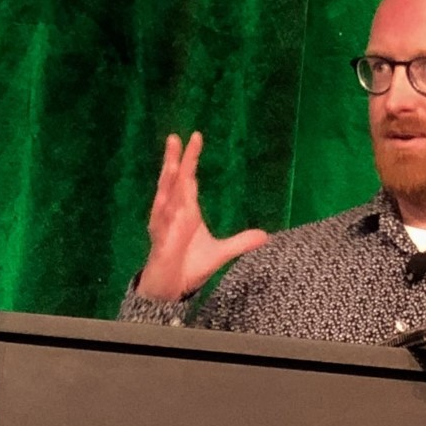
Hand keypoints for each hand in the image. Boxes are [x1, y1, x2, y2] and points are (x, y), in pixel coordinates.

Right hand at [138, 132, 268, 301]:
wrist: (172, 288)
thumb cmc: (189, 266)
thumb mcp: (221, 253)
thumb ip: (241, 242)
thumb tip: (265, 236)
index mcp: (187, 211)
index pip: (189, 179)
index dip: (191, 159)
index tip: (196, 137)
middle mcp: (174, 214)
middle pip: (174, 181)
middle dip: (175, 160)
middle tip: (176, 137)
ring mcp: (165, 227)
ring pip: (164, 198)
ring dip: (166, 181)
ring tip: (171, 163)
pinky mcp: (160, 244)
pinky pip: (160, 225)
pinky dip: (162, 213)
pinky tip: (164, 198)